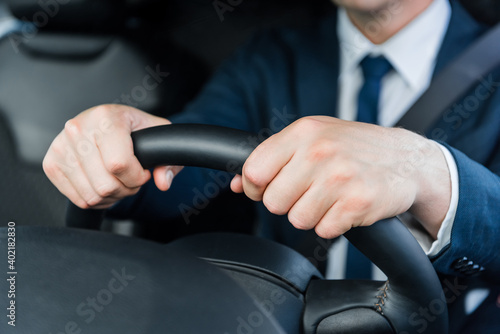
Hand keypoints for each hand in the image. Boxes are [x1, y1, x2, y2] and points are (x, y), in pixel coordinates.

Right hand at [43, 104, 182, 208]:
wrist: (108, 123)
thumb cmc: (133, 129)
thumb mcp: (159, 136)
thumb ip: (169, 160)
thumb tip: (162, 182)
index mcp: (105, 117)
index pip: (119, 164)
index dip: (137, 177)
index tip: (143, 172)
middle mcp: (77, 129)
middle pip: (105, 185)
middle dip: (126, 189)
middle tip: (131, 178)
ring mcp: (60, 146)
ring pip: (91, 196)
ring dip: (111, 197)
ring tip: (118, 181)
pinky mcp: (51, 163)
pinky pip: (77, 199)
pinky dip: (96, 200)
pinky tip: (103, 184)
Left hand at [231, 116, 450, 238]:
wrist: (406, 158)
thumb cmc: (353, 147)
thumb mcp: (312, 138)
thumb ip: (272, 156)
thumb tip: (236, 182)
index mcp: (303, 132)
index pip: (254, 170)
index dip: (255, 187)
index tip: (267, 188)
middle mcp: (319, 152)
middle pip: (273, 201)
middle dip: (287, 203)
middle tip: (308, 192)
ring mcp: (340, 177)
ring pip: (297, 219)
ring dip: (311, 215)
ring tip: (330, 197)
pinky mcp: (358, 203)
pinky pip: (324, 230)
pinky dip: (332, 224)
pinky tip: (345, 206)